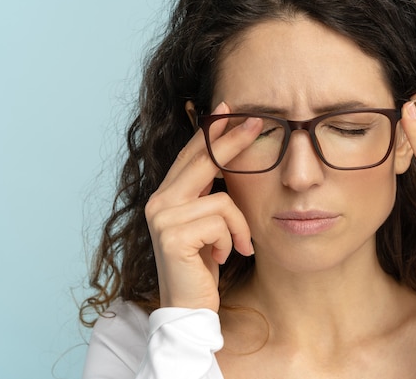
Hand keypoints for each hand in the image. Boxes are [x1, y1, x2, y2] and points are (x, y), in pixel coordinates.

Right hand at [144, 102, 260, 311]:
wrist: (191, 307)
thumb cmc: (204, 264)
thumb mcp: (210, 224)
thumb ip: (209, 194)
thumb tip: (227, 160)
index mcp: (167, 197)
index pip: (190, 156)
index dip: (209, 132)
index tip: (227, 108)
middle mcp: (159, 202)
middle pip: (202, 162)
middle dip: (231, 140)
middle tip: (256, 121)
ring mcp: (162, 218)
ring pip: (221, 200)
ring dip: (239, 226)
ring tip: (237, 247)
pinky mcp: (172, 236)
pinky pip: (220, 222)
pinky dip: (231, 241)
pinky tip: (222, 258)